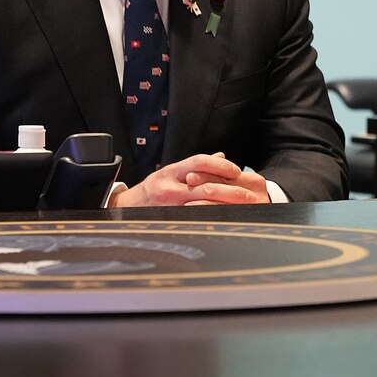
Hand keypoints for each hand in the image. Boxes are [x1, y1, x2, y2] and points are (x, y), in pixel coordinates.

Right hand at [111, 153, 270, 206]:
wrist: (127, 208)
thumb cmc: (154, 188)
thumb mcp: (172, 172)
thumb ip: (197, 165)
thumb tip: (221, 156)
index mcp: (172, 172)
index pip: (199, 162)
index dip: (220, 165)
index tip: (236, 170)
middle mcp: (170, 187)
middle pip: (206, 187)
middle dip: (231, 191)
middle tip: (249, 195)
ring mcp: (170, 206)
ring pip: (203, 205)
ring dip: (226, 206)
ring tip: (243, 207)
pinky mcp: (172, 220)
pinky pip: (196, 218)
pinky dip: (213, 217)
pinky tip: (226, 218)